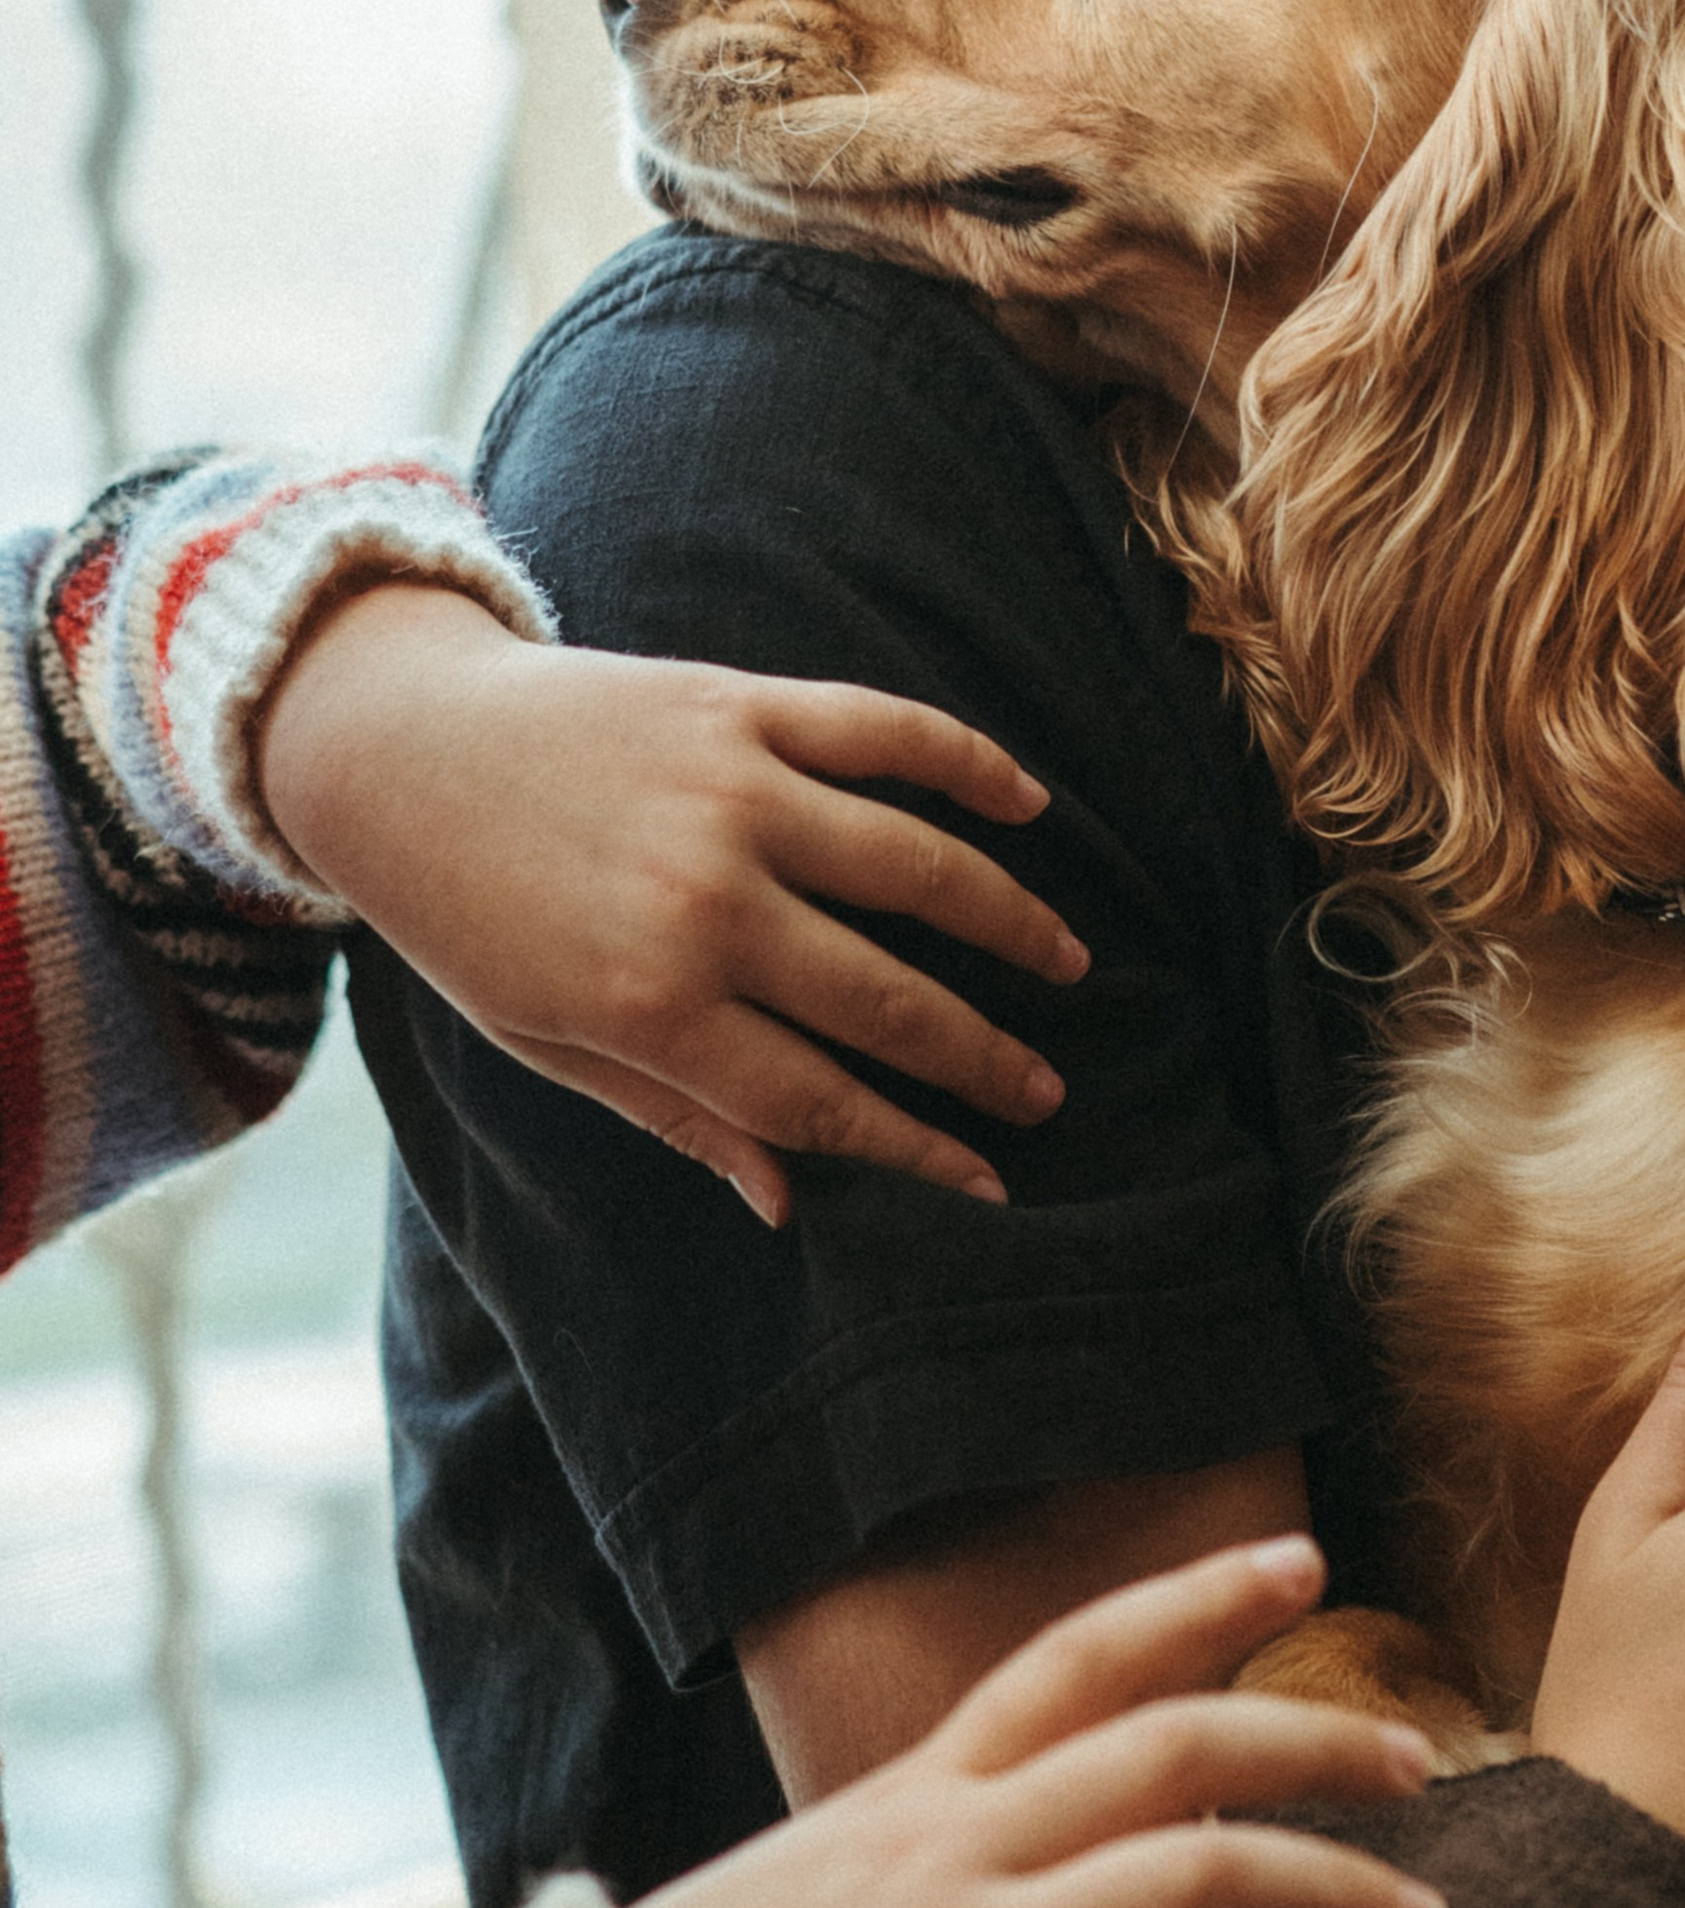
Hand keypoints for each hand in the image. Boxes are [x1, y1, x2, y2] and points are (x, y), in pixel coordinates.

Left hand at [257, 584, 1090, 1221]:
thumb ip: (675, 1115)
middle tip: (1046, 1092)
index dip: (916, 1146)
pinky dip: (968, 764)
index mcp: (650, 1003)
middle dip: (981, 1057)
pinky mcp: (739, 705)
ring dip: (1010, 922)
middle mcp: (705, 901)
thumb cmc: (468, 916)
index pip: (821, 1098)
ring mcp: (731, 793)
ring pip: (918, 865)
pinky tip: (1029, 804)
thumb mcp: (546, 1043)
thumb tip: (787, 1202)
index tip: (987, 1179)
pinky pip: (884, 733)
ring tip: (1068, 963)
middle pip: (887, 996)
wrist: (393, 749)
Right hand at [637, 1537, 1447, 1907]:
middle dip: (1315, 1745)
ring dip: (1327, 1890)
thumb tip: (1062, 1854)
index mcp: (918, 1796)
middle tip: (1422, 1765)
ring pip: (1187, 1875)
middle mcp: (951, 1848)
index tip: (1302, 1554)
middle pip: (1171, 1750)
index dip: (1193, 1597)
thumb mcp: (826, 1886)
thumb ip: (941, 1859)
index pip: (1074, 1657)